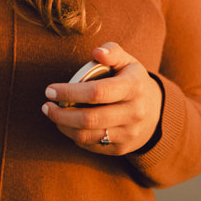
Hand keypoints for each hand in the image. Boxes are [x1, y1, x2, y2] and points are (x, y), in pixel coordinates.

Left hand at [41, 42, 162, 154]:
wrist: (154, 112)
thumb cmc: (132, 80)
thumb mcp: (127, 61)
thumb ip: (112, 52)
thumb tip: (96, 52)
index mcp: (133, 88)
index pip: (97, 92)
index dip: (70, 92)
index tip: (50, 90)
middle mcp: (133, 113)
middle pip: (89, 118)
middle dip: (61, 113)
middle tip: (46, 105)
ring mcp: (128, 134)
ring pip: (87, 136)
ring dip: (63, 126)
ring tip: (52, 114)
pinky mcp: (121, 149)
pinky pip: (90, 146)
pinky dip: (73, 136)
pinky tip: (66, 125)